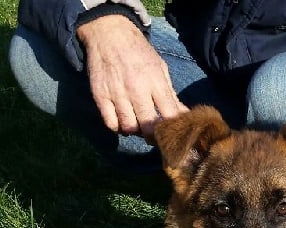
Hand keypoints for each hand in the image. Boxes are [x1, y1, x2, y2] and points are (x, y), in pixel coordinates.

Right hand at [77, 15, 187, 140]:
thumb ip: (170, 94)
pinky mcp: (100, 95)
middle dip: (154, 136)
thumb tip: (184, 115)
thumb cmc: (139, 52)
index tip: (173, 132)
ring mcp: (117, 94)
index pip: (170, 114)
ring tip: (138, 126)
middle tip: (155, 135)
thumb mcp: (160, 68)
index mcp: (155, 82)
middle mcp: (136, 90)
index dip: (173, 128)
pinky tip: (122, 121)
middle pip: (148, 127)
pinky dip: (117, 127)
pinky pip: (110, 122)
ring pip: (129, 128)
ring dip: (135, 132)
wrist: (109, 33)